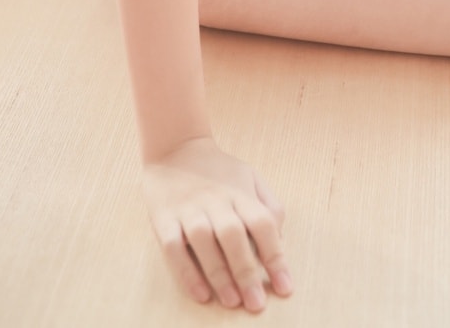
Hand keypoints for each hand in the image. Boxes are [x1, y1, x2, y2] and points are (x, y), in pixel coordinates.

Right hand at [142, 135, 292, 311]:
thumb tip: (280, 241)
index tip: (285, 286)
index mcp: (240, 192)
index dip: (275, 256)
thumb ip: (268, 206)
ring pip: (204, 242)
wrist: (175, 147)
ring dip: (219, 274)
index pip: (263, 223)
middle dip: (247, 272)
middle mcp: (216, 200)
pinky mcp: (164, 218)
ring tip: (233, 301)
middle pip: (233, 235)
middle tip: (256, 304)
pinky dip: (187, 272)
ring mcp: (189, 209)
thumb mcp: (250, 178)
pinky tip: (201, 293)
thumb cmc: (218, 171)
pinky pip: (173, 248)